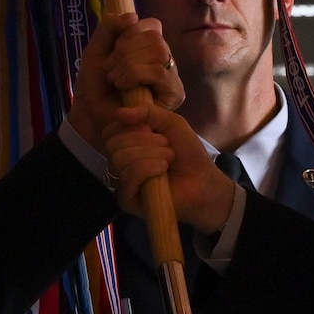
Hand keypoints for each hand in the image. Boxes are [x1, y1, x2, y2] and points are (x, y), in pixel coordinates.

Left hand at [65, 14, 184, 146]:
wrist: (91, 115)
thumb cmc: (95, 85)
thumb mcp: (97, 49)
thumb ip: (109, 27)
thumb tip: (133, 16)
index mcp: (150, 46)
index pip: (152, 25)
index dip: (129, 34)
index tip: (111, 52)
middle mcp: (165, 60)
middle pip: (155, 38)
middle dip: (125, 52)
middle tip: (110, 70)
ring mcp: (172, 77)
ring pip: (159, 53)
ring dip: (129, 65)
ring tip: (116, 80)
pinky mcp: (174, 94)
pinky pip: (159, 73)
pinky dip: (136, 75)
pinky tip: (124, 88)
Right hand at [103, 105, 238, 233]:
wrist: (204, 181)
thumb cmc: (188, 153)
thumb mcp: (170, 123)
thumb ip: (147, 112)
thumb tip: (119, 113)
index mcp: (127, 146)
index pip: (109, 133)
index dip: (129, 126)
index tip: (152, 128)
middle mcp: (120, 164)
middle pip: (113, 145)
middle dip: (143, 140)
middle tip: (166, 145)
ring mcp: (122, 184)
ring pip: (119, 160)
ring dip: (149, 154)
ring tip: (168, 159)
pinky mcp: (127, 201)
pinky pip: (126, 178)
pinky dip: (146, 168)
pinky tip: (163, 170)